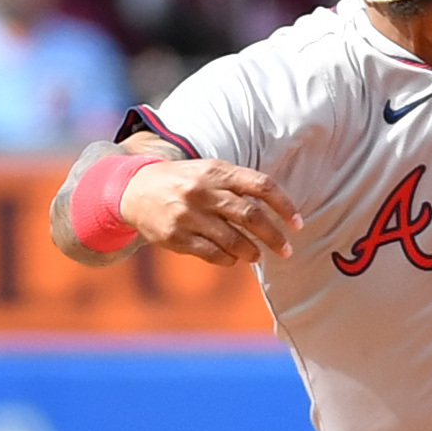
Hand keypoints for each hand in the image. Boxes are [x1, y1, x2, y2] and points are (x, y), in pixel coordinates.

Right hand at [119, 158, 300, 266]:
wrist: (134, 190)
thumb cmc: (183, 182)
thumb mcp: (209, 171)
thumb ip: (238, 185)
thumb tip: (275, 212)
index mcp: (217, 171)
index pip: (261, 186)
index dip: (284, 205)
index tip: (297, 224)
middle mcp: (203, 191)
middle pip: (250, 215)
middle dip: (274, 235)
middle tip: (286, 249)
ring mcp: (188, 215)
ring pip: (233, 239)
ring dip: (252, 251)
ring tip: (258, 256)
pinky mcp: (175, 236)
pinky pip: (211, 253)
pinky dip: (228, 259)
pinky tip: (234, 259)